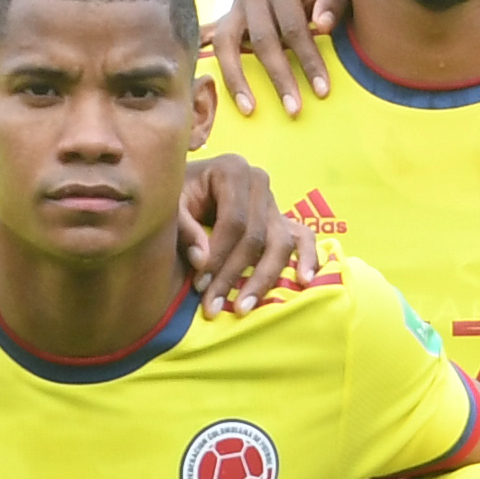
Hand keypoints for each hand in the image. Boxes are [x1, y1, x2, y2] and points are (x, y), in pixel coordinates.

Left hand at [176, 150, 308, 308]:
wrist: (186, 185)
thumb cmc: (177, 194)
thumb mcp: (171, 203)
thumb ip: (184, 229)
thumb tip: (202, 261)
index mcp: (233, 170)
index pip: (233, 220)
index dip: (218, 255)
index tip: (200, 285)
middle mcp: (259, 182)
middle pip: (256, 236)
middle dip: (233, 275)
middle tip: (213, 306)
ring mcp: (274, 201)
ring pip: (280, 243)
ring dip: (262, 279)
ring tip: (243, 308)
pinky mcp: (282, 219)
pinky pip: (303, 237)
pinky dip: (308, 258)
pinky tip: (305, 281)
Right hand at [207, 0, 345, 118]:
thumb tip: (322, 24)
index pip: (293, 26)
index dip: (308, 60)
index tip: (323, 90)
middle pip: (262, 40)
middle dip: (279, 77)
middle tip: (294, 109)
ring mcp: (234, 5)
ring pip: (227, 45)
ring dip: (238, 81)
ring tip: (250, 110)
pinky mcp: (226, 21)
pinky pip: (215, 48)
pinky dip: (218, 69)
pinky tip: (223, 94)